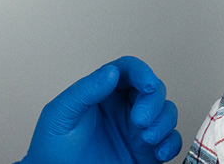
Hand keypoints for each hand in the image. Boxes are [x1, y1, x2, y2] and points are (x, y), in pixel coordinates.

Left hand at [19, 56, 181, 163]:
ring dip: (163, 122)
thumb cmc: (52, 151)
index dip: (141, 72)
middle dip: (153, 102)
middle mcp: (122, 109)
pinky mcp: (145, 152)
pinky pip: (171, 141)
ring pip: (166, 112)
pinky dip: (171, 144)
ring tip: (146, 138)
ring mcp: (136, 130)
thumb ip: (85, 91)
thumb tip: (110, 72)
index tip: (146, 84)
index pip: (127, 71)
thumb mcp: (60, 115)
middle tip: (139, 120)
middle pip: (152, 90)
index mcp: (102, 93)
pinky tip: (157, 151)